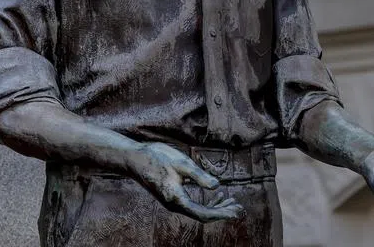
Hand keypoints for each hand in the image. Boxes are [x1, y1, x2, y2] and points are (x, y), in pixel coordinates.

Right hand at [125, 142, 243, 222]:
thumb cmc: (155, 158)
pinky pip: (193, 205)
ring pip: (198, 210)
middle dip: (222, 211)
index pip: (203, 213)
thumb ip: (199, 176)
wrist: (134, 158)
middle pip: (203, 215)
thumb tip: (217, 186)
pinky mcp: (172, 197)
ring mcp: (173, 202)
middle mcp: (175, 205)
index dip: (221, 213)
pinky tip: (216, 193)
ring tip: (232, 200)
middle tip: (239, 207)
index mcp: (177, 199)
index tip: (236, 211)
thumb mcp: (180, 163)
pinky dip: (206, 201)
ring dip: (216, 207)